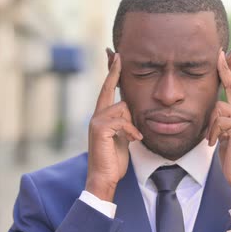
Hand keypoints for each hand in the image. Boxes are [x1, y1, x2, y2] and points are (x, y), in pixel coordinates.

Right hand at [86, 53, 142, 201]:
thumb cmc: (114, 159)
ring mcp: (96, 121)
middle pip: (108, 89)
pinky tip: (134, 140)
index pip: (107, 90)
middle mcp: (96, 115)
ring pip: (122, 108)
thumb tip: (130, 110)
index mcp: (102, 116)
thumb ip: (124, 122)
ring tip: (134, 137)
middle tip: (117, 54)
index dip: (111, 73)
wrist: (104, 177)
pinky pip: (122, 121)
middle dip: (114, 71)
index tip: (114, 57)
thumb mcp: (123, 137)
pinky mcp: (99, 129)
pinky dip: (131, 131)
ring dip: (132, 123)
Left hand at [207, 50, 230, 204]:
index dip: (229, 70)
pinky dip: (212, 133)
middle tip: (218, 53)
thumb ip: (221, 120)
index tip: (226, 54)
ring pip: (218, 109)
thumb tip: (212, 109)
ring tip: (212, 141)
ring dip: (210, 126)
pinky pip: (218, 121)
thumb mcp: (225, 135)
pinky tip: (214, 144)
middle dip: (224, 70)